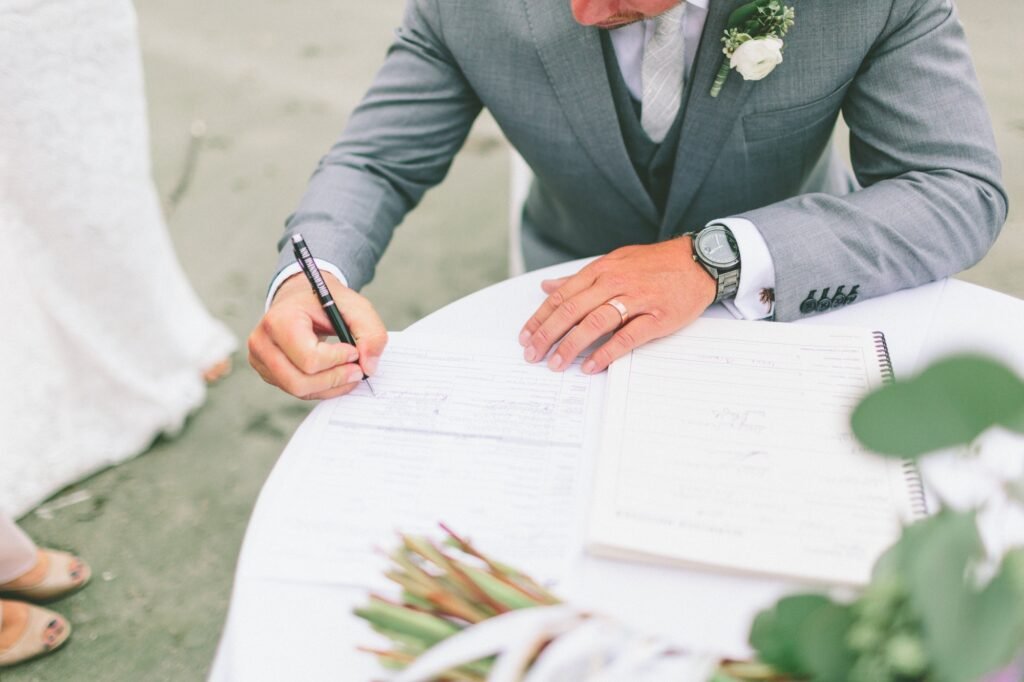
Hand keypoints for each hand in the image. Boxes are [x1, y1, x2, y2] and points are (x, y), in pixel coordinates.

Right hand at [248, 272, 387, 399]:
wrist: (300, 299)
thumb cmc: (325, 302)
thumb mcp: (354, 306)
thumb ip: (370, 332)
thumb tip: (368, 367)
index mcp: (278, 320)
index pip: (309, 358)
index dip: (338, 360)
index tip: (354, 350)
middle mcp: (262, 342)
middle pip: (299, 381)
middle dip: (335, 379)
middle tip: (358, 370)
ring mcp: (261, 360)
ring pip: (299, 391)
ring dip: (331, 386)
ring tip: (350, 372)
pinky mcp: (268, 373)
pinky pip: (297, 392)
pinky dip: (322, 388)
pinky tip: (336, 375)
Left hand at [518, 237, 715, 373]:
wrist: (699, 261)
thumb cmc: (655, 264)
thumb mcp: (614, 262)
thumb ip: (580, 278)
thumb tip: (548, 287)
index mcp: (602, 270)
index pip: (562, 296)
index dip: (540, 318)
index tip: (525, 336)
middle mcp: (615, 282)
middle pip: (572, 310)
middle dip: (548, 335)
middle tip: (533, 355)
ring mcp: (636, 299)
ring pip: (595, 323)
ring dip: (571, 346)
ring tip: (556, 363)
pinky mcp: (657, 317)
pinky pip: (627, 337)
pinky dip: (606, 352)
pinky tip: (591, 365)